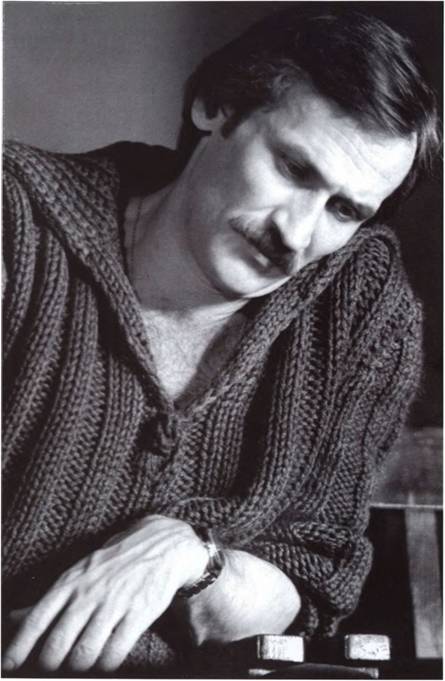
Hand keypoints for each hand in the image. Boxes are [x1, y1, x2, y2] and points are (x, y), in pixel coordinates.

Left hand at [2, 516, 207, 672]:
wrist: (162, 544)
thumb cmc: (113, 563)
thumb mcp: (78, 573)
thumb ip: (48, 600)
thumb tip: (13, 618)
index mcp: (70, 582)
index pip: (37, 619)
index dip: (20, 646)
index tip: (9, 666)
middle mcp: (88, 593)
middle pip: (58, 644)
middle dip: (50, 664)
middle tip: (53, 668)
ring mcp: (114, 603)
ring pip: (84, 653)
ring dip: (79, 667)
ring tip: (81, 666)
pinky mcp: (139, 613)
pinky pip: (115, 652)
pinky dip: (106, 665)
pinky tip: (105, 662)